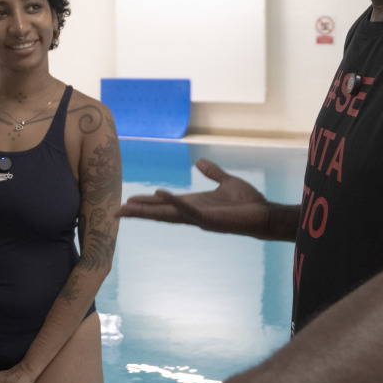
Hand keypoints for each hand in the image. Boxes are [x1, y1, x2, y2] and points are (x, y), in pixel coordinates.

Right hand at [118, 158, 279, 238]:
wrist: (266, 215)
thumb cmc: (248, 203)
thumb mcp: (226, 182)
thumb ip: (213, 173)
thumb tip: (199, 163)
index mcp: (194, 204)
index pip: (165, 204)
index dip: (147, 203)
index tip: (128, 201)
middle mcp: (193, 213)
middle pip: (160, 212)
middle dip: (138, 212)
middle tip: (116, 211)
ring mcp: (200, 218)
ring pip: (167, 214)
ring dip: (147, 211)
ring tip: (127, 207)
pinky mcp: (210, 219)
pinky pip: (188, 210)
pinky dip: (174, 202)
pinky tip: (160, 193)